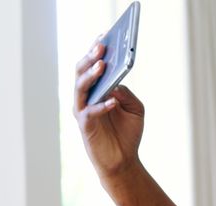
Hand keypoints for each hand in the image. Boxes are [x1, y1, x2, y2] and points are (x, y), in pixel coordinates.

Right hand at [73, 39, 144, 178]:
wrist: (124, 161)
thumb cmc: (127, 133)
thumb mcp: (135, 108)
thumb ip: (126, 93)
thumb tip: (117, 82)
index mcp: (96, 89)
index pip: (92, 65)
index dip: (95, 50)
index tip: (104, 35)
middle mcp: (86, 97)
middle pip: (82, 72)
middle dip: (91, 58)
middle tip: (102, 46)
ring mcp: (83, 110)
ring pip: (80, 88)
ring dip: (91, 76)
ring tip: (102, 65)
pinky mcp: (85, 126)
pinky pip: (90, 112)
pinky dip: (102, 105)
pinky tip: (113, 100)